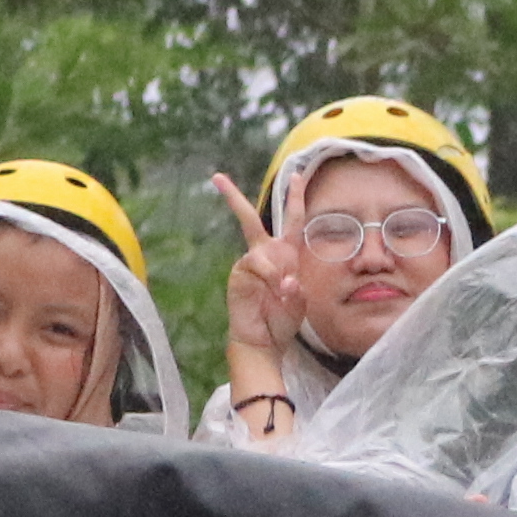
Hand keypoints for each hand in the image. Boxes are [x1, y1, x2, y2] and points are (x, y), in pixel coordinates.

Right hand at [208, 174, 303, 430]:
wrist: (264, 341)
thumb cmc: (282, 321)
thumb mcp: (300, 304)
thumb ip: (298, 290)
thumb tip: (286, 280)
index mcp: (286, 255)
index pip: (293, 221)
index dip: (295, 198)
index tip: (297, 175)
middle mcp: (266, 254)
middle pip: (250, 219)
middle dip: (234, 198)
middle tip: (216, 177)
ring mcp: (250, 264)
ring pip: (261, 251)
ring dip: (276, 272)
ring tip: (284, 292)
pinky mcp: (239, 275)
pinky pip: (256, 267)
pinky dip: (270, 278)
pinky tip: (277, 292)